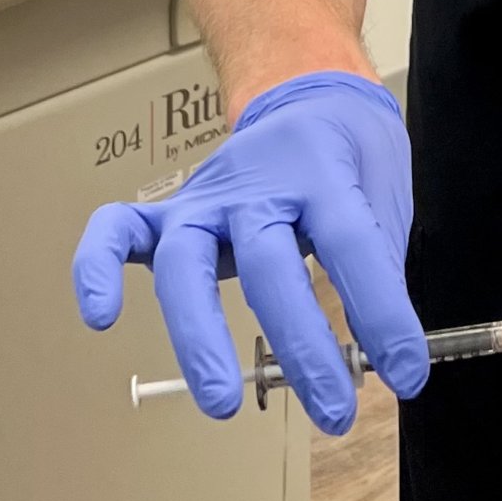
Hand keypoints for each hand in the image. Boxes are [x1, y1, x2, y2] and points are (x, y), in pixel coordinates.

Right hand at [73, 70, 429, 432]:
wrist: (307, 93)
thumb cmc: (348, 151)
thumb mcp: (384, 192)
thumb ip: (379, 266)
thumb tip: (384, 353)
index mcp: (323, 172)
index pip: (352, 247)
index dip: (382, 316)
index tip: (406, 372)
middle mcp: (258, 185)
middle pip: (268, 263)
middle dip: (300, 345)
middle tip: (333, 408)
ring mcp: (208, 198)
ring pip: (186, 261)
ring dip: (199, 335)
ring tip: (222, 401)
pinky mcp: (171, 212)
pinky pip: (118, 231)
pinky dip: (96, 267)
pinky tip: (99, 315)